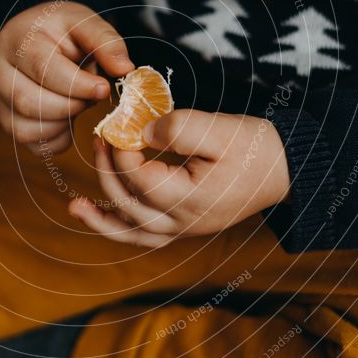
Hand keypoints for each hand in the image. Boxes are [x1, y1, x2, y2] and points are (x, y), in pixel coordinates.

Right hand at [0, 1, 133, 153]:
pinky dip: (59, 138)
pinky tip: (69, 118)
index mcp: (17, 41)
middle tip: (91, 96)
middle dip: (71, 106)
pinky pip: (34, 145)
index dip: (76, 84)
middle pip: (30, 103)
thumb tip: (124, 69)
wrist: (37, 38)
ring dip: (64, 124)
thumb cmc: (62, 31)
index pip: (42, 69)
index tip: (103, 89)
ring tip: (78, 102)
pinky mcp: (9, 122)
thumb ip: (106, 42)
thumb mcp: (85, 22)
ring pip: (27, 129)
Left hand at [69, 109, 290, 246]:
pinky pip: (143, 236)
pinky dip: (118, 230)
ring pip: (132, 232)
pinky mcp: (182, 226)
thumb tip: (138, 130)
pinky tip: (97, 217)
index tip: (120, 120)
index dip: (122, 149)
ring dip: (101, 219)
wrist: (283, 169)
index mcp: (192, 199)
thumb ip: (178, 128)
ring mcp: (183, 229)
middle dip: (108, 169)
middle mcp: (184, 222)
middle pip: (129, 204)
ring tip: (74, 207)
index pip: (140, 178)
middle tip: (101, 135)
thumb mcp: (220, 129)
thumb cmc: (254, 147)